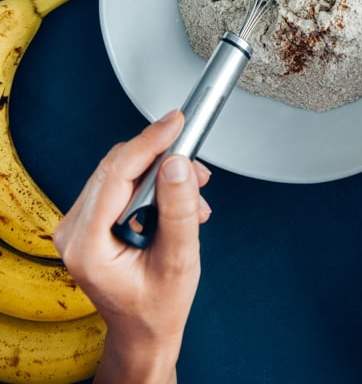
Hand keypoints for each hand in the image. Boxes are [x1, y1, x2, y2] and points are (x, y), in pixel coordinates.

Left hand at [54, 111, 210, 382]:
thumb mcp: (178, 261)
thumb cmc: (157, 307)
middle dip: (162, 159)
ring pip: (121, 169)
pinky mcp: (89, 218)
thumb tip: (176, 162)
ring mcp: (78, 224)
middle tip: (196, 167)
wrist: (144, 330)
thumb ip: (179, 209)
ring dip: (161, 172)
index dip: (149, 142)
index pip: (116, 174)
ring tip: (194, 194)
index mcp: (87, 245)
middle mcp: (73, 231)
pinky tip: (178, 199)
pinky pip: (120, 181)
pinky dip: (152, 182)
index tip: (176, 122)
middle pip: (118, 167)